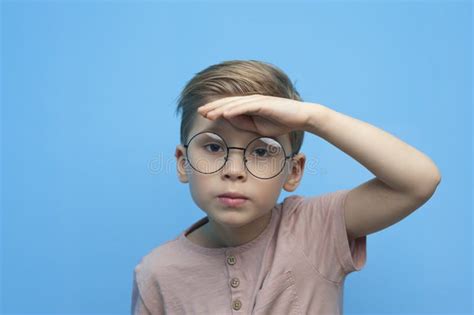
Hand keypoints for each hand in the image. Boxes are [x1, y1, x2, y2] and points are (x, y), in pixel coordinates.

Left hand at [197, 94, 311, 136]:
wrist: (302, 117)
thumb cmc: (281, 122)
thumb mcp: (258, 127)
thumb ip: (245, 123)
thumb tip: (230, 120)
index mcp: (250, 106)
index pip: (229, 107)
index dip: (215, 110)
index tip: (203, 116)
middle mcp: (252, 100)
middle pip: (228, 103)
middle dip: (212, 107)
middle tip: (199, 112)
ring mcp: (258, 101)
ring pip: (234, 104)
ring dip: (219, 108)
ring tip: (207, 113)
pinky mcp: (264, 104)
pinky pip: (246, 106)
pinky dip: (234, 109)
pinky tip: (224, 113)